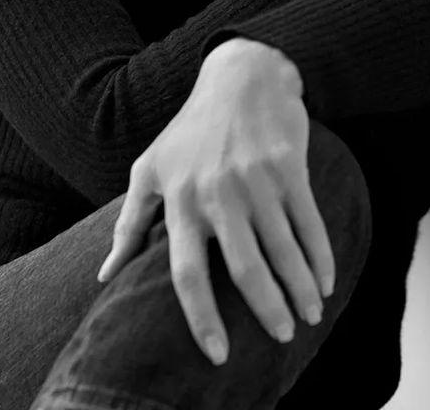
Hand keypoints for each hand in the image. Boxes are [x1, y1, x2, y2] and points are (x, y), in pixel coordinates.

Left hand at [96, 40, 334, 365]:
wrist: (240, 75)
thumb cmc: (190, 130)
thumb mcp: (149, 169)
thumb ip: (128, 224)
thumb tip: (104, 276)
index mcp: (180, 199)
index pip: (186, 272)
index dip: (201, 317)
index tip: (218, 353)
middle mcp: (217, 193)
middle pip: (244, 268)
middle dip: (267, 311)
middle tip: (282, 338)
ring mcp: (256, 179)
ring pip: (283, 250)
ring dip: (300, 290)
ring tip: (309, 315)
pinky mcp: (289, 167)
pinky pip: (309, 222)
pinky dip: (321, 256)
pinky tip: (325, 280)